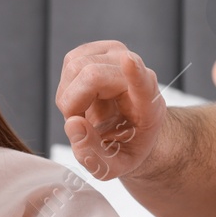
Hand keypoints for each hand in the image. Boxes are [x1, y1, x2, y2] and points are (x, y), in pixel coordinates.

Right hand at [54, 40, 167, 180]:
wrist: (131, 127)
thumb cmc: (124, 147)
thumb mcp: (112, 167)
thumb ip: (93, 157)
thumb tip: (74, 123)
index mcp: (148, 103)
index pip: (143, 83)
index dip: (134, 72)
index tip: (129, 61)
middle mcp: (137, 71)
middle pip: (91, 75)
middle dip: (72, 103)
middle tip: (79, 125)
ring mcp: (118, 54)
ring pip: (75, 66)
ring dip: (68, 96)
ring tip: (82, 113)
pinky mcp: (100, 49)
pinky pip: (70, 62)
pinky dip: (67, 86)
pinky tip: (81, 99)